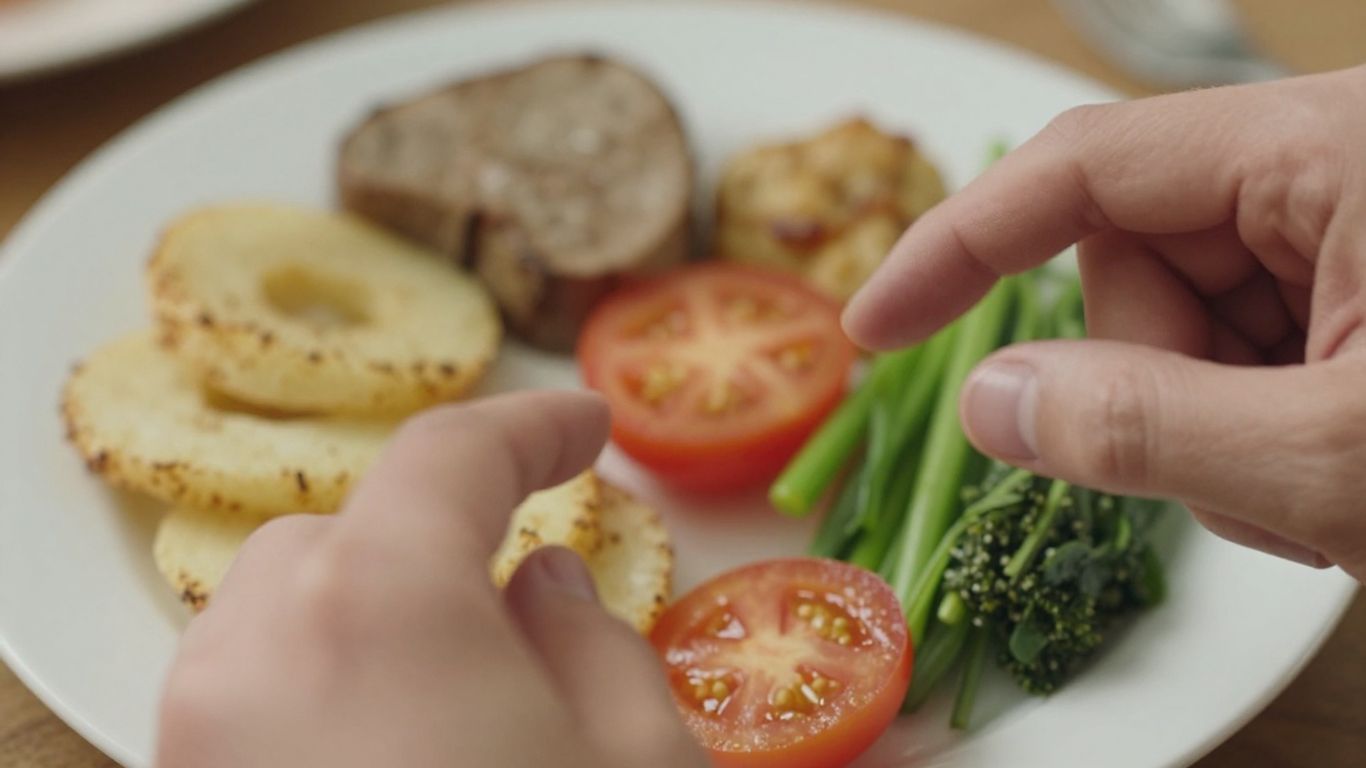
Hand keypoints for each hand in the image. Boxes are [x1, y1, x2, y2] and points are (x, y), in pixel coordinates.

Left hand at [155, 391, 703, 767]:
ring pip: (279, 619)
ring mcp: (200, 736)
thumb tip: (548, 586)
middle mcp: (255, 656)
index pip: (450, 456)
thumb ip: (598, 646)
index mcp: (382, 608)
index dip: (531, 427)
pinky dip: (318, 697)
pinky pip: (244, 705)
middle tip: (518, 609)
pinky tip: (393, 755)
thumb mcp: (640, 766)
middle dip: (433, 546)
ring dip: (370, 623)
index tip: (583, 428)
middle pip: (343, 535)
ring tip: (455, 703)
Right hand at [845, 65, 1365, 579]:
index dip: (960, 246)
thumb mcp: (1331, 459)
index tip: (879, 326)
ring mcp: (1345, 228)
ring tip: (1304, 492)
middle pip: (1131, 259)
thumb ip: (1142, 427)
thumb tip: (986, 401)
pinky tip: (1322, 480)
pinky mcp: (1354, 288)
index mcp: (1326, 147)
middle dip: (1148, 380)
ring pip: (1174, 319)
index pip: (1085, 167)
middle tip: (1241, 468)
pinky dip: (1242, 430)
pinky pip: (1228, 349)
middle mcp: (1326, 164)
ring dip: (1201, 424)